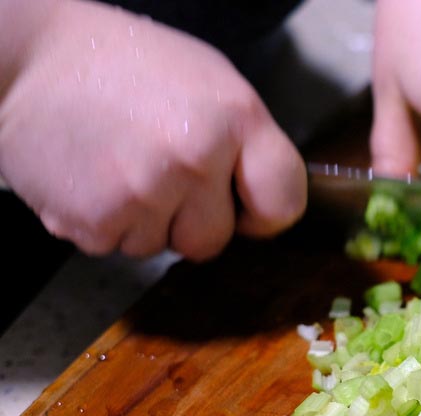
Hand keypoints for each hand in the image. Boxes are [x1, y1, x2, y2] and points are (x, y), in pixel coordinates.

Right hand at [0, 0, 305, 259]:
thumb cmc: (128, 66)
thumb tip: (265, 202)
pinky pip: (116, 247)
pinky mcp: (95, 220)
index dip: (265, 214)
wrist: (31, 58)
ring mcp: (143, 192)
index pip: (284, 202)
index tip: (245, 207)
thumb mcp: (212, 82)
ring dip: (144, 220)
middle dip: (191, 219)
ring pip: (162, 247)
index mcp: (236, 118)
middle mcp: (195, 158)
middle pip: (215, 240)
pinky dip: (105, 222)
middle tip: (161, 171)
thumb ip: (248, 144)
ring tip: (121, 163)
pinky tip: (94, 177)